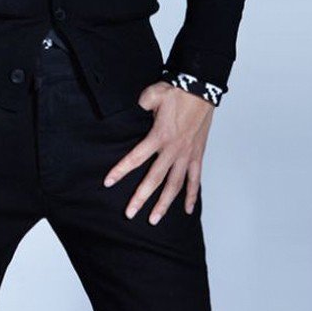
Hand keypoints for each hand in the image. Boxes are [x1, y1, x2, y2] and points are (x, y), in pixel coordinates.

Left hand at [104, 83, 213, 224]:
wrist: (203, 90)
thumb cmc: (178, 92)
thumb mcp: (153, 94)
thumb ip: (140, 104)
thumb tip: (133, 109)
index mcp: (159, 136)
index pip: (135, 158)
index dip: (121, 171)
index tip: (108, 183)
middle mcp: (173, 150)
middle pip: (154, 179)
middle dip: (141, 198)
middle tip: (130, 213)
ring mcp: (187, 155)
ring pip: (175, 185)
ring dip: (164, 203)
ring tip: (154, 219)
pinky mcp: (198, 155)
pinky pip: (195, 180)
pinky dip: (192, 195)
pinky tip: (187, 210)